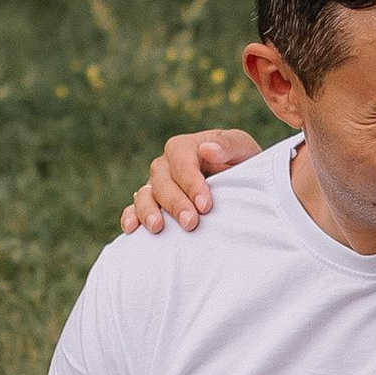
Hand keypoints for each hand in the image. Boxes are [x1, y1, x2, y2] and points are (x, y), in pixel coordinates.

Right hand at [121, 128, 263, 233]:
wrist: (244, 185)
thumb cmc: (244, 163)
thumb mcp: (244, 148)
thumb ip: (229, 145)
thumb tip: (208, 150)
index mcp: (186, 147)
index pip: (182, 162)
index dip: (191, 184)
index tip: (205, 206)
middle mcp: (167, 165)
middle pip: (162, 181)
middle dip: (175, 202)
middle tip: (190, 223)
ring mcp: (157, 185)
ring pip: (145, 194)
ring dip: (148, 211)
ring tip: (158, 228)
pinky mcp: (153, 204)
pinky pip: (134, 209)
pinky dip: (131, 217)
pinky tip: (132, 229)